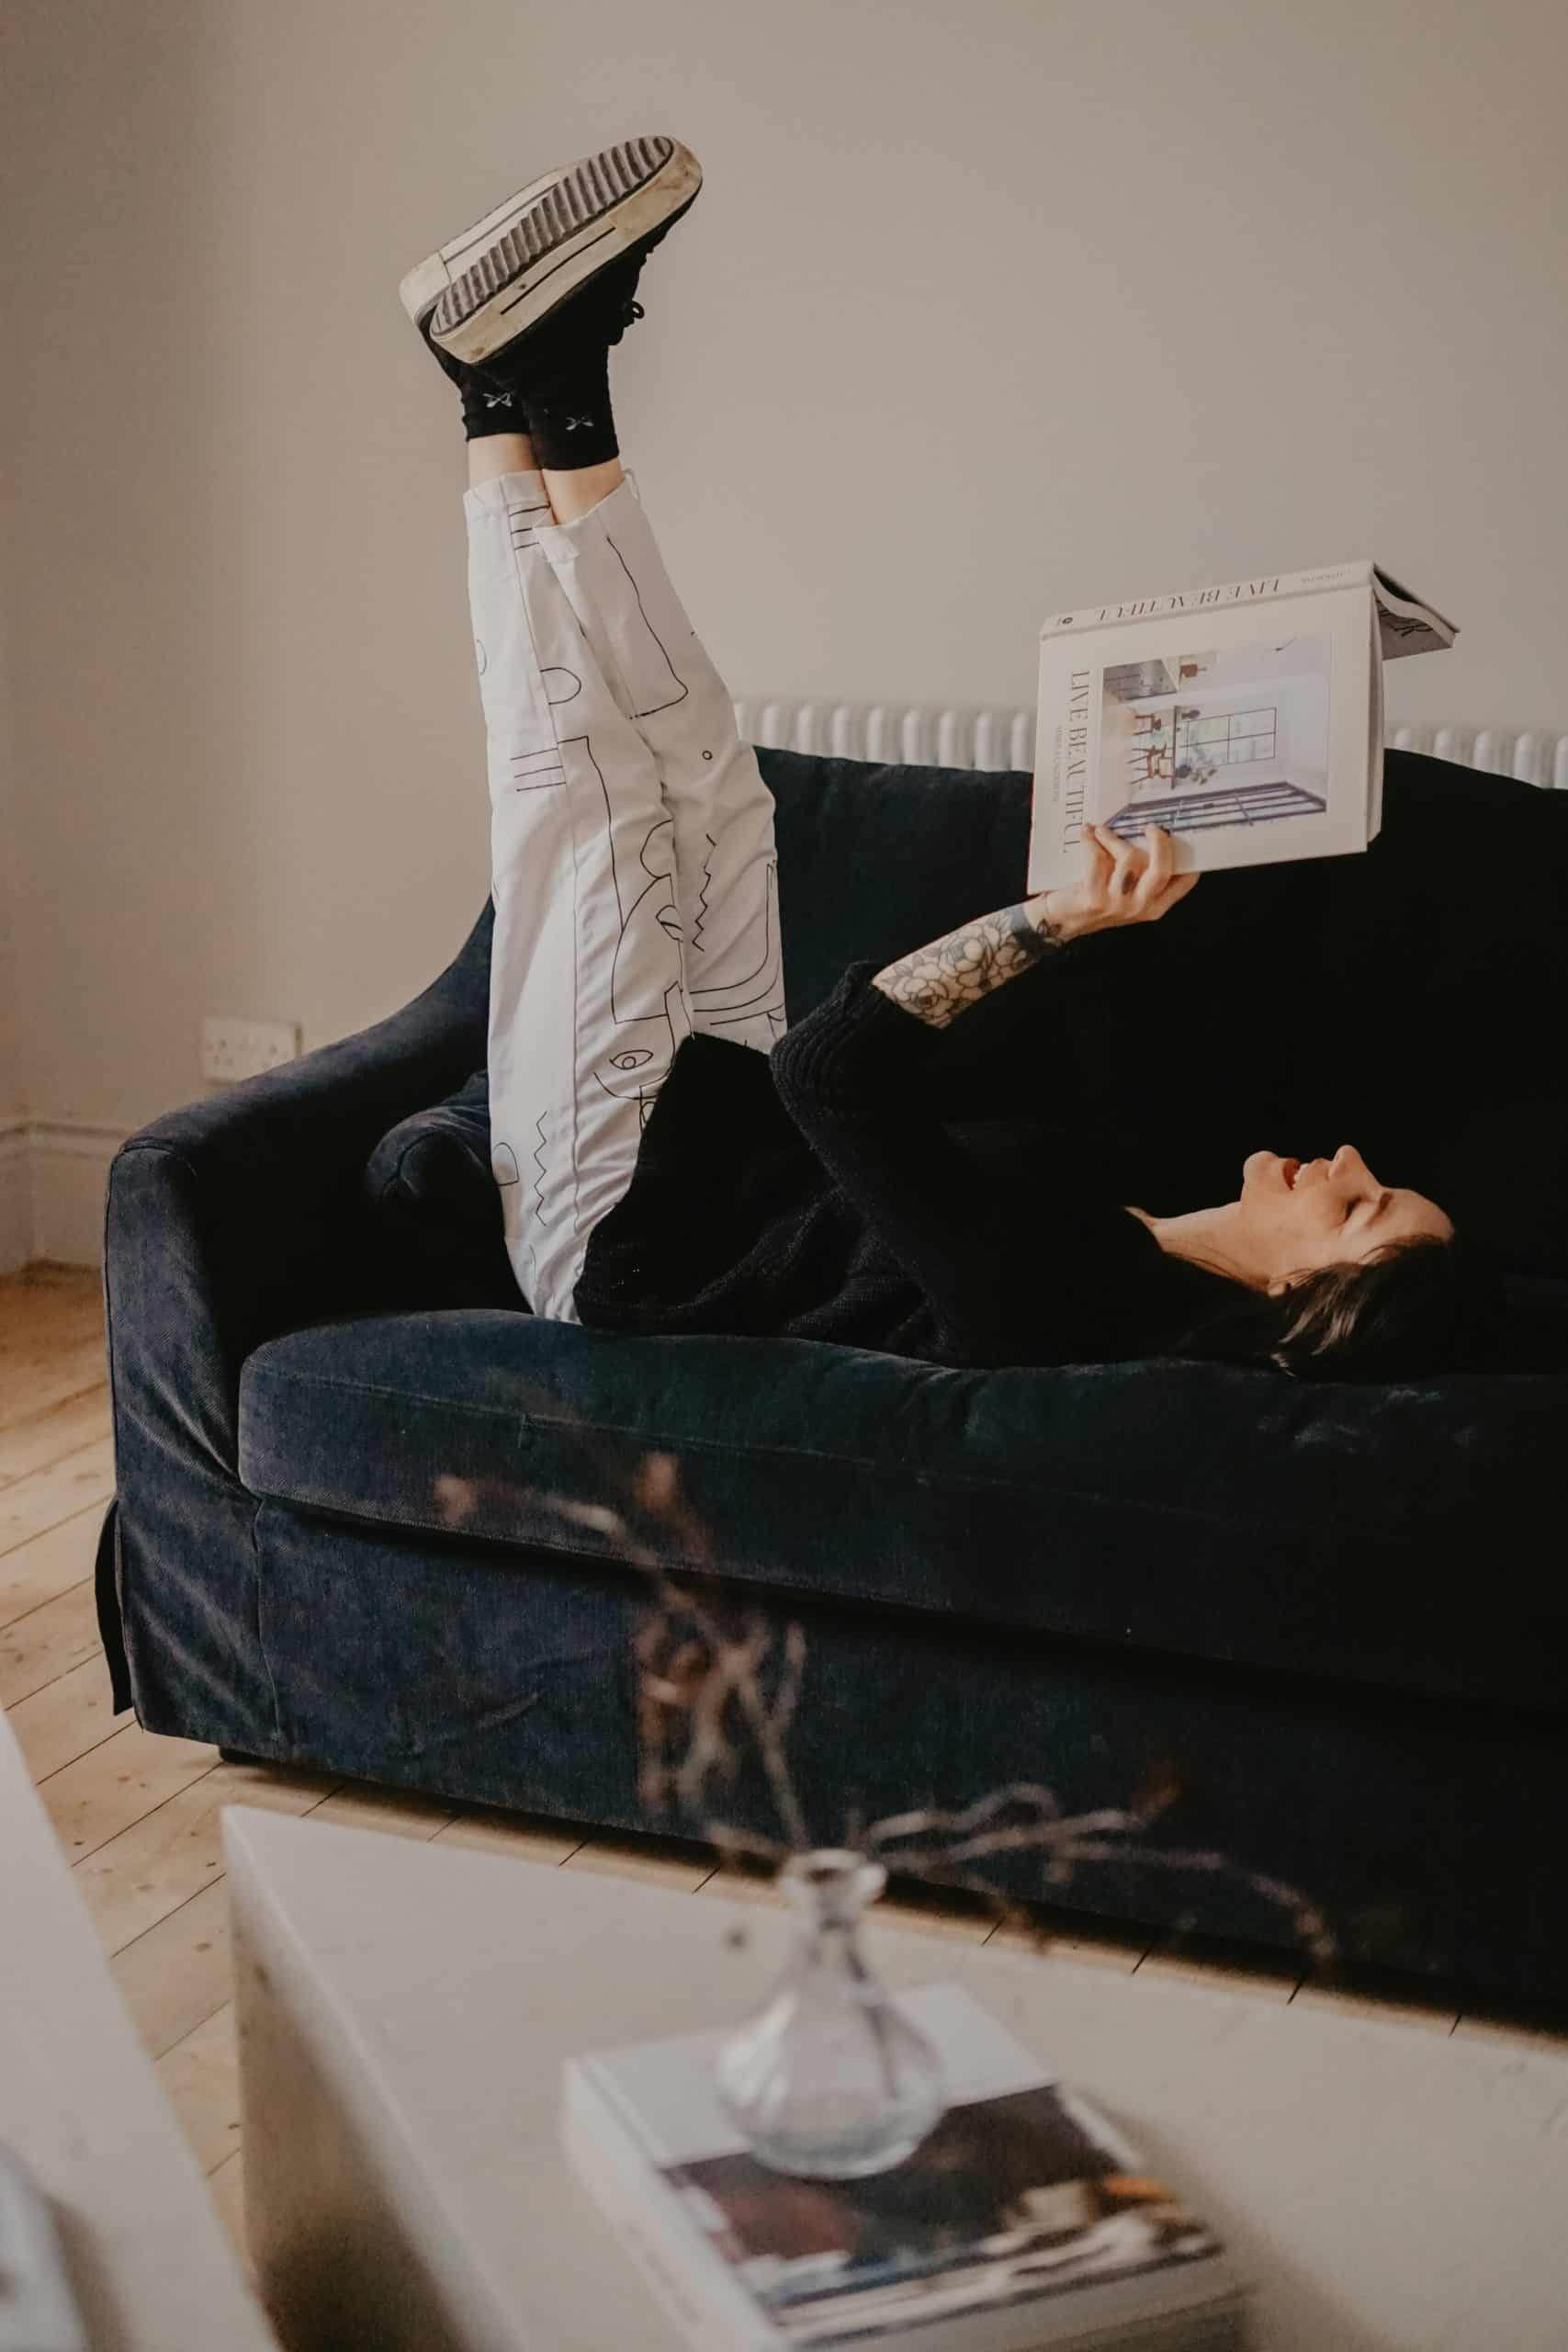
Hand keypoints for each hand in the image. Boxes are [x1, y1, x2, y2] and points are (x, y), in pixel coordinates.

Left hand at [1031, 822, 1198, 941]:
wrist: (1060, 921)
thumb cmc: (1096, 899)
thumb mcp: (1127, 893)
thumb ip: (1143, 874)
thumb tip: (1155, 835)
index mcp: (1155, 906)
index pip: (1184, 881)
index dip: (1188, 855)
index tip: (1180, 834)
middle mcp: (1140, 907)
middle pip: (1162, 869)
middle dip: (1159, 842)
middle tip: (1150, 827)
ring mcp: (1118, 904)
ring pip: (1129, 858)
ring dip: (1113, 838)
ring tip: (1102, 832)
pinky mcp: (1094, 898)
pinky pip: (1098, 858)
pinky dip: (1091, 841)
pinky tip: (1087, 835)